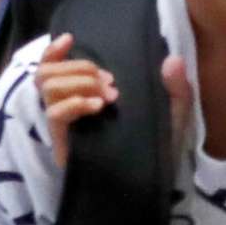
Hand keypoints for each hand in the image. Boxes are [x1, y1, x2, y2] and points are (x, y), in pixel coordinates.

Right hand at [36, 36, 190, 169]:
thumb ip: (177, 88)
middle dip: (81, 68)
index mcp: (87, 93)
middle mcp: (70, 105)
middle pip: (50, 72)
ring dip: (78, 82)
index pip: (54, 67)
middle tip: (111, 85)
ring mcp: (65, 124)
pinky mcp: (64, 142)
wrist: (151, 184)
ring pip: (48, 86)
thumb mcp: (173, 114)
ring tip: (107, 99)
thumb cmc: (158, 147)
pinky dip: (73, 103)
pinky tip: (97, 108)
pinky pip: (54, 114)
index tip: (69, 39)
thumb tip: (173, 60)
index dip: (54, 51)